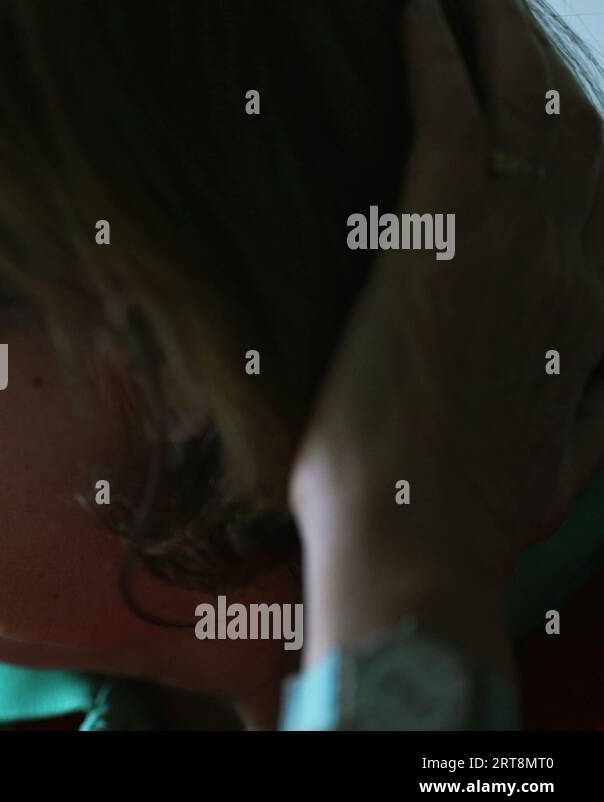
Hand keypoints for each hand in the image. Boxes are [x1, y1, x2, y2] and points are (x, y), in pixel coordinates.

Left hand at [289, 0, 603, 669]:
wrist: (419, 546)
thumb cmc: (467, 515)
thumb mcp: (566, 463)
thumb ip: (598, 403)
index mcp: (596, 315)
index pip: (601, 194)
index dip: (581, 134)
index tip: (558, 99)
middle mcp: (570, 261)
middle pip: (573, 129)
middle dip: (542, 61)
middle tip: (512, 10)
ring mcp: (509, 241)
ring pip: (521, 101)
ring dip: (499, 33)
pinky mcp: (438, 234)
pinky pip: (445, 112)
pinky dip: (435, 51)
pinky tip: (418, 9)